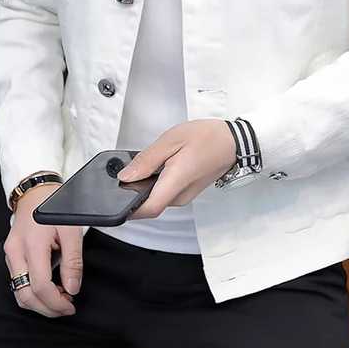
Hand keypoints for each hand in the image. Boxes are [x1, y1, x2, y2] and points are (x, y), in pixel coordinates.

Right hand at [3, 183, 83, 316]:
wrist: (36, 191)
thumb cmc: (54, 206)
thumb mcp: (71, 229)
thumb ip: (73, 261)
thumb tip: (72, 288)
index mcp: (32, 244)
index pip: (40, 285)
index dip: (56, 302)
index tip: (70, 305)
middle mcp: (16, 252)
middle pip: (25, 295)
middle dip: (47, 308)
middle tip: (66, 308)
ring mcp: (10, 255)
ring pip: (18, 292)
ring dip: (39, 303)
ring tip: (59, 299)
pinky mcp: (10, 256)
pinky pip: (17, 282)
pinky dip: (32, 292)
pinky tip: (48, 289)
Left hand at [117, 118, 236, 219]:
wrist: (233, 142)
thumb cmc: (208, 138)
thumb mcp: (172, 140)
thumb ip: (147, 159)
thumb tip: (126, 176)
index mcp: (176, 182)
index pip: (148, 209)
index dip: (128, 208)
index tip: (115, 198)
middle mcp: (180, 196)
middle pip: (148, 204)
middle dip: (134, 191)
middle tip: (129, 169)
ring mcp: (184, 196)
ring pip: (156, 198)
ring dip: (146, 185)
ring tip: (149, 162)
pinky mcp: (186, 192)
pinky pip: (165, 193)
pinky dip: (156, 182)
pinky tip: (160, 165)